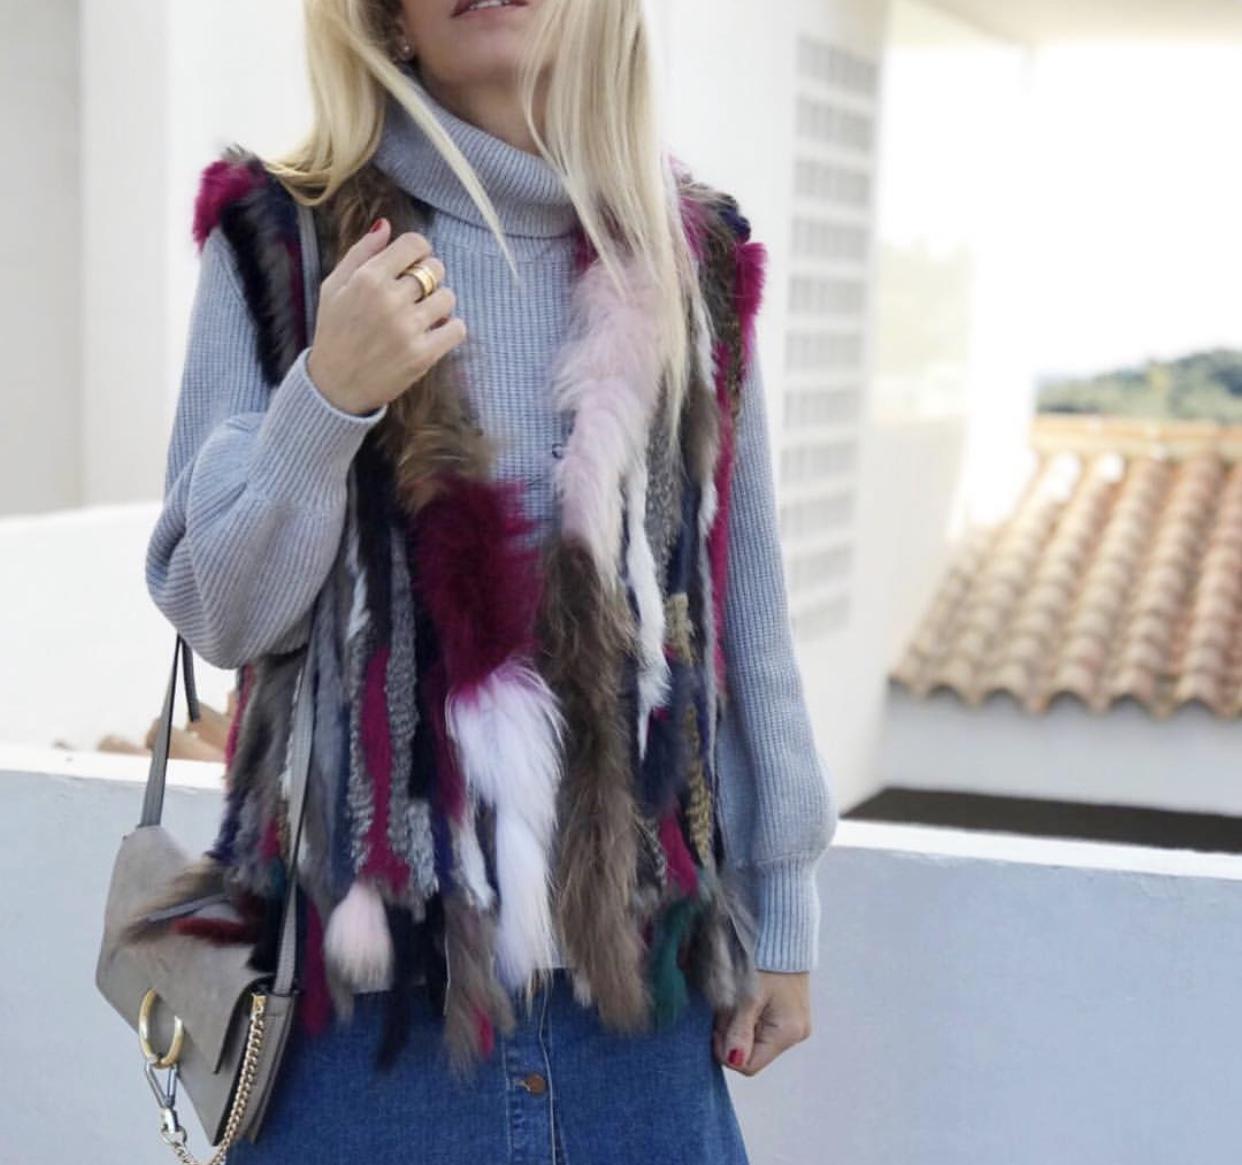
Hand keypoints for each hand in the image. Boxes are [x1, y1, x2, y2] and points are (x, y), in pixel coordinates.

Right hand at [306, 217, 465, 416]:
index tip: (414, 263)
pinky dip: (451, 329)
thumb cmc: (334, 332)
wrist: (335, 386)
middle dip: (430, 278)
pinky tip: (435, 332)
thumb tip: (386, 225)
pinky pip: (457, 329)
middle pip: (435, 269)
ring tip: (423, 316)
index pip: (415, 244)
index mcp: (368, 278)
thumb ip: (360, 253)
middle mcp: (390, 300)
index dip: (419, 251)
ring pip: (448, 297)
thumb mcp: (334, 287)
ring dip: (440, 304)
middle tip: (416, 295)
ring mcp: (408, 328)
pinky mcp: (422, 355)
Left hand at [713, 970, 811, 1075]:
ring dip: (739, 1025)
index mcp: (787, 1033)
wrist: (785, 936)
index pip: (749, 1066)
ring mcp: (794, 1026)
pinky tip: (746, 1000)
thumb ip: (739, 1031)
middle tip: (725, 1010)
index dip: (726, 1051)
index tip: (716, 1026)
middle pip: (752, 1053)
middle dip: (732, 1035)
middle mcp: (795, 1035)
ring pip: (755, 1040)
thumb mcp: (748, 996)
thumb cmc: (767, 961)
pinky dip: (748, 1018)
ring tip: (736, 1001)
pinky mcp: (790, 1015)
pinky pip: (762, 1027)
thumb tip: (733, 1060)